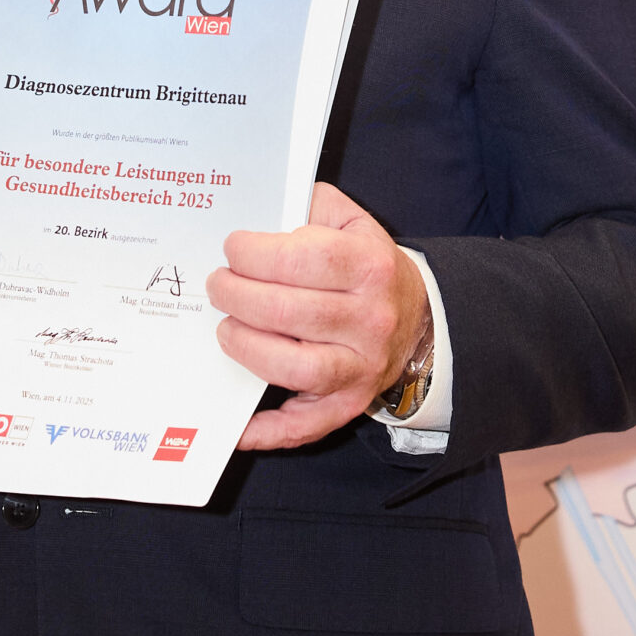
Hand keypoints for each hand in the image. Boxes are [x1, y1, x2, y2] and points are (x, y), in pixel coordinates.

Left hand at [208, 181, 430, 452]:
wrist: (418, 319)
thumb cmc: (367, 269)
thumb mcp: (352, 222)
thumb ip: (310, 205)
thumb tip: (259, 206)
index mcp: (370, 266)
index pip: (302, 257)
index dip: (254, 253)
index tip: (232, 248)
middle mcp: (370, 319)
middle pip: (288, 311)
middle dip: (236, 296)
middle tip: (217, 285)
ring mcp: (360, 366)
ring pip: (295, 367)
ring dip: (247, 348)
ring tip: (226, 328)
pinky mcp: (347, 403)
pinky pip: (304, 425)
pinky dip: (266, 431)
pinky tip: (235, 427)